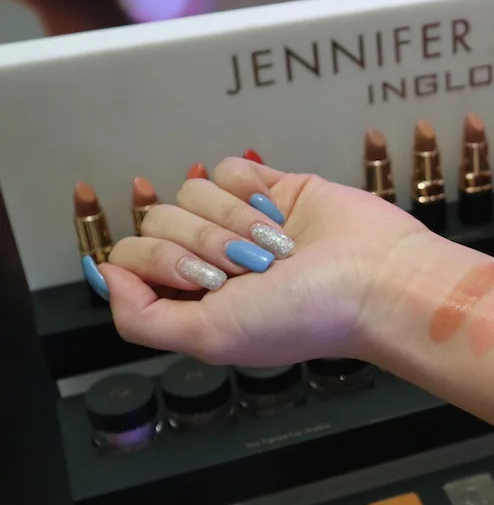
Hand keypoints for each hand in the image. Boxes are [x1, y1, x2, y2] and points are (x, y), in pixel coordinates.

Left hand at [94, 158, 428, 365]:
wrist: (377, 279)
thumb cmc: (303, 315)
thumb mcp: (212, 337)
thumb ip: (141, 319)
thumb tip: (105, 274)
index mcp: (194, 300)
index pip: (132, 260)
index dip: (160, 262)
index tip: (209, 281)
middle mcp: (212, 260)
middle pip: (159, 220)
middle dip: (206, 243)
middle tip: (254, 267)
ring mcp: (241, 221)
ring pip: (191, 189)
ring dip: (235, 219)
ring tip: (278, 245)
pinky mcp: (272, 188)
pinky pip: (228, 167)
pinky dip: (250, 188)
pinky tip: (279, 211)